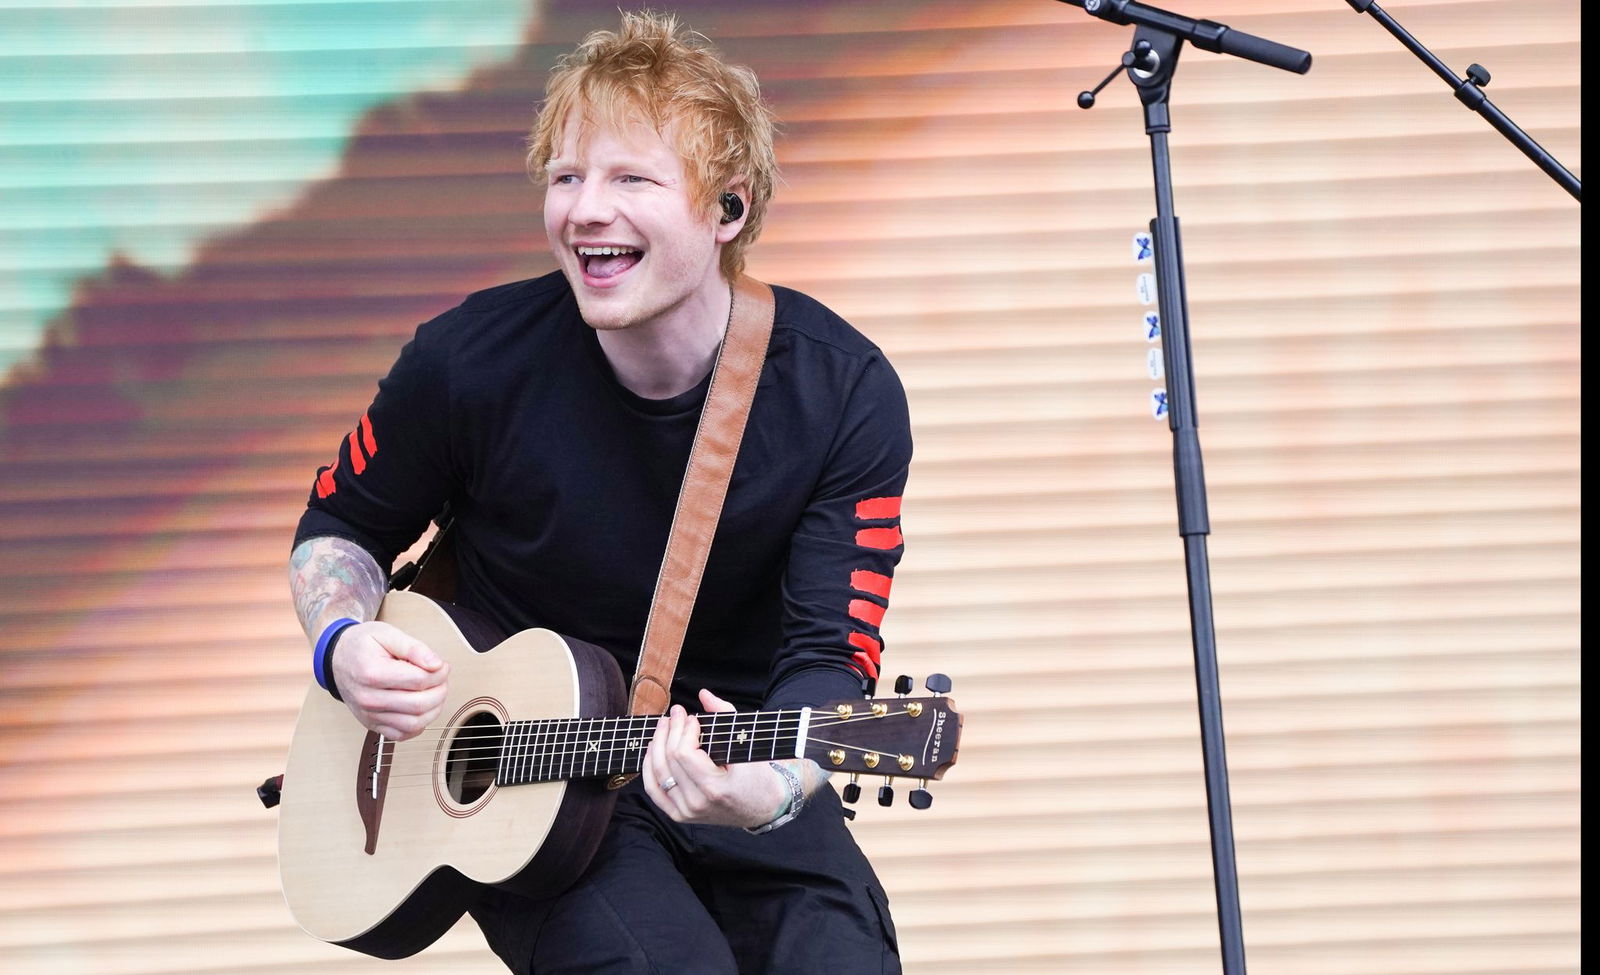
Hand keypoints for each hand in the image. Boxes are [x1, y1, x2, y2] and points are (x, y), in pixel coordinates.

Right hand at [329, 620, 449, 740]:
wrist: (337, 659)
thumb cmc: (363, 645)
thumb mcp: (387, 634)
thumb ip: (413, 648)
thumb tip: (436, 664)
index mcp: (372, 673)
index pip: (419, 680)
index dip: (439, 673)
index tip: (442, 665)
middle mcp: (368, 698)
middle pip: (419, 704)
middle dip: (440, 691)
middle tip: (441, 678)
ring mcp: (369, 715)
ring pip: (414, 723)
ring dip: (434, 709)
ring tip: (434, 691)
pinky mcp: (372, 725)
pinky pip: (402, 734)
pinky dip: (419, 724)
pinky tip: (421, 707)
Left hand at [642, 689, 789, 828]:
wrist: (762, 808)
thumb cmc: (757, 775)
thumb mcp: (746, 744)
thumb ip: (725, 715)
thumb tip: (703, 694)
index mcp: (716, 789)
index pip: (684, 754)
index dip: (684, 730)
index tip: (691, 717)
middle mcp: (697, 804)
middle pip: (669, 760)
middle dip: (669, 731)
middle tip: (675, 713)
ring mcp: (686, 812)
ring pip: (657, 773)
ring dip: (656, 745)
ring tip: (664, 727)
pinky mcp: (679, 815)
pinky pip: (654, 790)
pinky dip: (648, 768)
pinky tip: (652, 750)